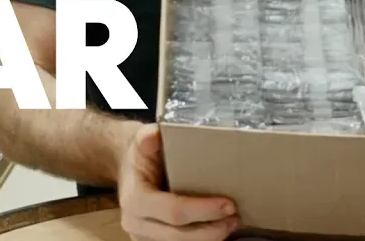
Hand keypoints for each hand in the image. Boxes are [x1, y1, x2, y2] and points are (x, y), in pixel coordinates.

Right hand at [117, 124, 241, 240]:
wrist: (129, 170)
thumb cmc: (141, 156)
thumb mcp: (142, 141)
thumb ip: (148, 137)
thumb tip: (155, 134)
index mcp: (135, 200)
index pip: (173, 211)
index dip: (202, 210)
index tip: (227, 204)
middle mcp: (135, 223)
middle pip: (179, 236)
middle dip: (212, 229)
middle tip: (235, 217)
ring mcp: (143, 236)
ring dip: (210, 237)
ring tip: (232, 222)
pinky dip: (202, 238)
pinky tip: (218, 227)